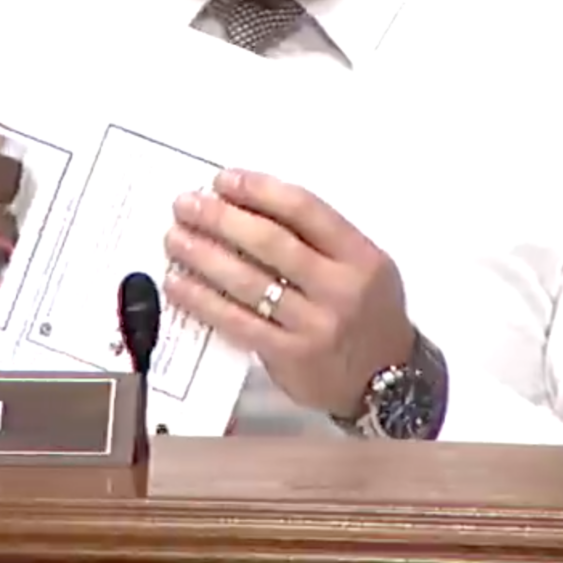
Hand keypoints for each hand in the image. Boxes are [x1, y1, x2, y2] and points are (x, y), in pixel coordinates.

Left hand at [163, 169, 413, 418]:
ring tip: (175, 239)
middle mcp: (339, 287)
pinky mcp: (289, 356)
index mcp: (359, 255)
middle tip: (187, 204)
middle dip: (221, 218)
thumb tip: (248, 208)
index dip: (259, 190)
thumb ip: (318, 239)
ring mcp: (314, 324)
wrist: (387, 382)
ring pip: (248, 281)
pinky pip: (237, 321)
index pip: (304, 209)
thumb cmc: (368, 315)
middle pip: (270, 241)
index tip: (223, 180)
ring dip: (204, 256)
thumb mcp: (363, 267)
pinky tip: (180, 284)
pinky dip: (203, 300)